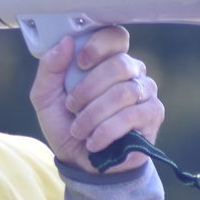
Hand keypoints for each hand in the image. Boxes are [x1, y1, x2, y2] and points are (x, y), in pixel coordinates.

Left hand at [30, 27, 163, 173]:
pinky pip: (133, 115)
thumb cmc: (66, 125)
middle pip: (119, 65)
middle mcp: (131, 71)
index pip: (115, 36)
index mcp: (106, 60)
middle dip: (89, 88)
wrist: (80, 162)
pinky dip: (107, 130)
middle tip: (72, 106)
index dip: (99, 45)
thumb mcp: (46, 97)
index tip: (80, 62)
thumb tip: (65, 42)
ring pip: (124, 92)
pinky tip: (95, 141)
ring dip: (94, 114)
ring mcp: (145, 92)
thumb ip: (50, 68)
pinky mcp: (153, 114)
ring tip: (79, 129)